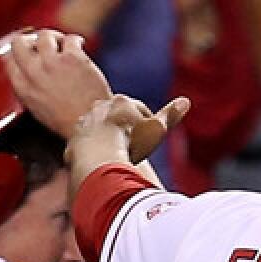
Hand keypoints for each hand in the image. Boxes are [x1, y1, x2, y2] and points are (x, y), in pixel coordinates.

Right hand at [1, 29, 111, 138]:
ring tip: (60, 43)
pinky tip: (78, 45)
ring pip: (44, 36)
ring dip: (52, 38)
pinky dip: (74, 40)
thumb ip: (29, 91)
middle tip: (40, 44)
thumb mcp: (38, 111)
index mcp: (22, 87)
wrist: (91, 126)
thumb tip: (31, 78)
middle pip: (19, 43)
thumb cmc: (70, 123)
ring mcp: (53, 62)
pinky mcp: (73, 57)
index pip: (8, 60)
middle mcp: (34, 72)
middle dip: (29, 41)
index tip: (26, 54)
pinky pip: (70, 39)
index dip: (18, 55)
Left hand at [68, 93, 190, 163]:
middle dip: (126, 128)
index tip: (150, 139)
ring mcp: (85, 122)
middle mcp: (100, 106)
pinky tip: (102, 161)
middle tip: (134, 146)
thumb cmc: (131, 144)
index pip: (139, 110)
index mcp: (122, 102)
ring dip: (109, 138)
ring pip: (101, 128)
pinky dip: (94, 150)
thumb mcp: (156, 130)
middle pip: (118, 116)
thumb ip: (170, 115)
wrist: (99, 159)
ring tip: (118, 155)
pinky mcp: (74, 138)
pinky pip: (87, 143)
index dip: (147, 125)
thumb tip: (186, 100)